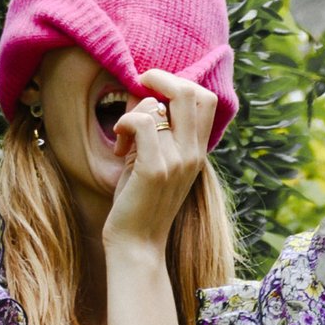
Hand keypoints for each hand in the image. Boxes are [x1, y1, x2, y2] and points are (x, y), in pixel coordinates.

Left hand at [101, 69, 216, 256]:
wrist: (137, 245)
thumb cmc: (140, 202)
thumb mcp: (158, 161)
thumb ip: (161, 132)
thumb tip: (147, 95)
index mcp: (197, 151)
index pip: (205, 98)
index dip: (178, 83)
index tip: (153, 93)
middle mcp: (192, 154)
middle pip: (190, 91)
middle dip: (159, 79)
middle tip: (138, 92)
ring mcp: (177, 161)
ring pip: (156, 105)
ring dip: (132, 112)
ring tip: (123, 138)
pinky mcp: (155, 169)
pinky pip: (139, 122)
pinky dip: (123, 124)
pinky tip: (118, 145)